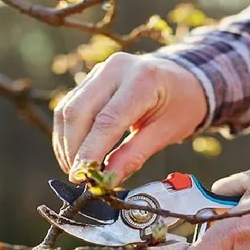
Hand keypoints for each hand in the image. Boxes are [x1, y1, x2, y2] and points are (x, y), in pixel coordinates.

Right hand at [52, 52, 206, 183]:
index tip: (81, 177)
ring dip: (66, 143)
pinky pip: (69, 106)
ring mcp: (100, 70)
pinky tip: (74, 153)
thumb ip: (134, 156)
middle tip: (78, 178)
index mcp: (143, 80)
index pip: (107, 120)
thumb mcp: (166, 133)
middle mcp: (117, 68)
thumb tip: (106, 181)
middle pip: (79, 111)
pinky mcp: (91, 78)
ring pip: (68, 109)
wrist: (184, 79)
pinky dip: (67, 133)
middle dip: (73, 149)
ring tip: (76, 169)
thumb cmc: (180, 105)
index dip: (90, 151)